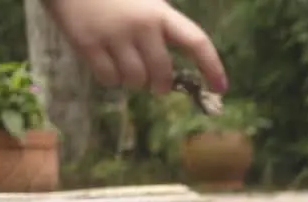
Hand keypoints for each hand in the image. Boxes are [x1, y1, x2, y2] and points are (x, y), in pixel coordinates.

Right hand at [43, 0, 227, 94]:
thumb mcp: (145, 2)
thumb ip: (161, 29)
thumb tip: (171, 70)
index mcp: (160, 13)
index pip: (196, 42)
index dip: (212, 67)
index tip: (221, 88)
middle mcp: (141, 25)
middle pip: (162, 72)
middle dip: (162, 85)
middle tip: (157, 86)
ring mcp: (113, 35)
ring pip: (135, 79)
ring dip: (135, 83)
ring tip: (129, 71)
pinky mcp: (87, 44)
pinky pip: (108, 78)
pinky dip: (112, 80)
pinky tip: (108, 67)